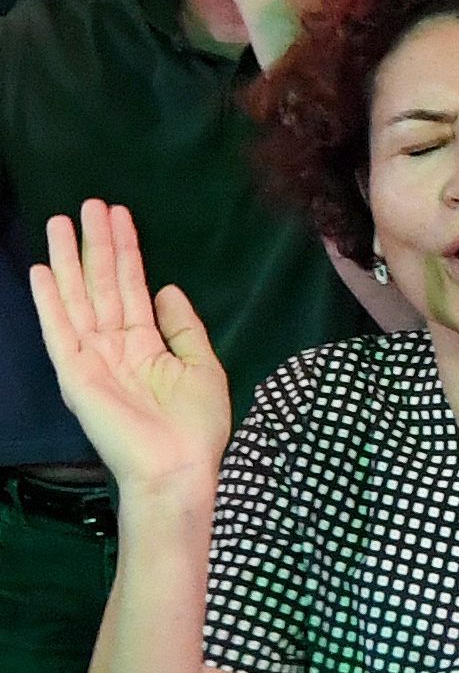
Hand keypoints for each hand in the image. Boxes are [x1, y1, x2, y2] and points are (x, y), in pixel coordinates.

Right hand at [28, 202, 229, 502]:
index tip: (118, 214)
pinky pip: (59, 331)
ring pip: (78, 297)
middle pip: (101, 283)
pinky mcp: (75, 374)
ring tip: (61, 221)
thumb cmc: (195, 426)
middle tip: (89, 203)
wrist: (178, 469)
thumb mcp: (201, 365)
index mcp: (143, 344)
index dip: (125, 250)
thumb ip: (183, 326)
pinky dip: (51, 301)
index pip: (130, 286)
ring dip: (69, 259)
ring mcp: (91, 358)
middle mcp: (112, 345)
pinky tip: (44, 271)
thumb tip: (167, 288)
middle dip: (94, 243)